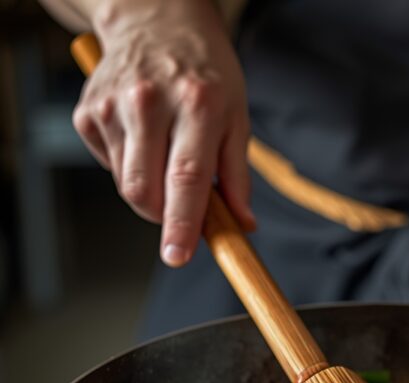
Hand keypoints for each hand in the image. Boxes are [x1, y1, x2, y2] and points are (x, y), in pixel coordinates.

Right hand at [73, 0, 254, 266]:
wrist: (157, 18)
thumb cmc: (205, 72)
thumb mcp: (237, 117)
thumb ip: (237, 176)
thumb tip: (242, 224)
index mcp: (196, 105)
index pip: (186, 178)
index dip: (182, 224)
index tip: (178, 255)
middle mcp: (149, 102)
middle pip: (144, 191)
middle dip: (164, 217)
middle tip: (182, 210)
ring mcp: (112, 106)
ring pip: (126, 185)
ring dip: (150, 191)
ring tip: (166, 155)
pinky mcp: (88, 111)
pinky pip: (109, 166)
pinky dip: (130, 168)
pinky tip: (143, 140)